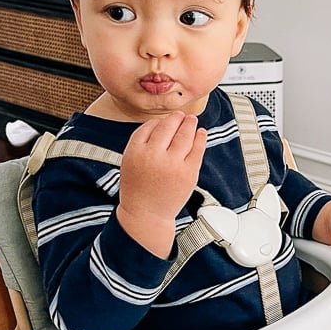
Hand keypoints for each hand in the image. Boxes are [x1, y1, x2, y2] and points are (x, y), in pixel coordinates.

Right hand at [115, 112, 205, 256]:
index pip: (150, 126)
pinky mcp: (188, 173)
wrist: (146, 214)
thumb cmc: (138, 188)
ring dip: (190, 124)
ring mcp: (173, 164)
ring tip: (191, 120)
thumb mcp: (129, 161)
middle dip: (176, 118)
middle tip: (181, 115)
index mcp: (136, 151)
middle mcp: (154, 155)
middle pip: (168, 127)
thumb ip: (142, 142)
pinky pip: (197, 149)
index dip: (159, 121)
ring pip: (184, 135)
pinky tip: (201, 133)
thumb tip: (162, 123)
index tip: (165, 119)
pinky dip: (201, 138)